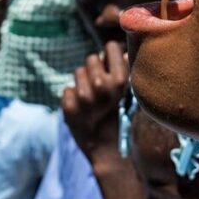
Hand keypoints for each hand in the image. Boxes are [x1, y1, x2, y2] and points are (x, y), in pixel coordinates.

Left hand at [62, 41, 128, 167]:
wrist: (107, 151)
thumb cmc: (122, 120)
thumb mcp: (131, 95)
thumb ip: (126, 72)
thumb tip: (123, 52)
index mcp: (120, 80)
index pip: (109, 46)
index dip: (110, 53)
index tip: (110, 63)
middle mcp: (100, 86)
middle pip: (91, 58)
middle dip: (95, 69)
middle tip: (100, 85)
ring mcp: (83, 97)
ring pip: (78, 72)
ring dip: (83, 82)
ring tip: (92, 99)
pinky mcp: (68, 107)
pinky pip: (67, 89)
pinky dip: (73, 98)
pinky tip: (82, 109)